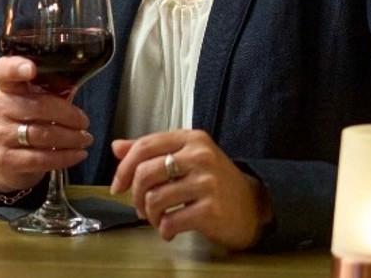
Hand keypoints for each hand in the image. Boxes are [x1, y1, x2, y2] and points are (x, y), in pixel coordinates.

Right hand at [0, 56, 93, 193]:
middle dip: (68, 115)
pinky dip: (64, 157)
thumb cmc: (32, 119)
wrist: (11, 156)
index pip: (2, 71)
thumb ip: (51, 86)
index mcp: (6, 86)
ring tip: (86, 139)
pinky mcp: (6, 158)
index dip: (15, 68)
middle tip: (85, 122)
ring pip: (41, 134)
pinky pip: (40, 158)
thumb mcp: (37, 97)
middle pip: (37, 106)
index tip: (31, 69)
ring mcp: (0, 134)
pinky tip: (79, 154)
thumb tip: (81, 76)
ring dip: (70, 138)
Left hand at [110, 129, 268, 249]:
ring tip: (158, 219)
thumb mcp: (186, 158)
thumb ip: (152, 151)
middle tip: (140, 207)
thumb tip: (116, 146)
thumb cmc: (215, 182)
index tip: (118, 185)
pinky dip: (164, 230)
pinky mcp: (211, 209)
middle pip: (145, 173)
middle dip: (136, 196)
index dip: (124, 168)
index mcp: (191, 139)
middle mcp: (200, 156)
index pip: (144, 146)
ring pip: (155, 199)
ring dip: (150, 215)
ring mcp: (207, 182)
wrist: (253, 207)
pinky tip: (170, 230)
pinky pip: (170, 221)